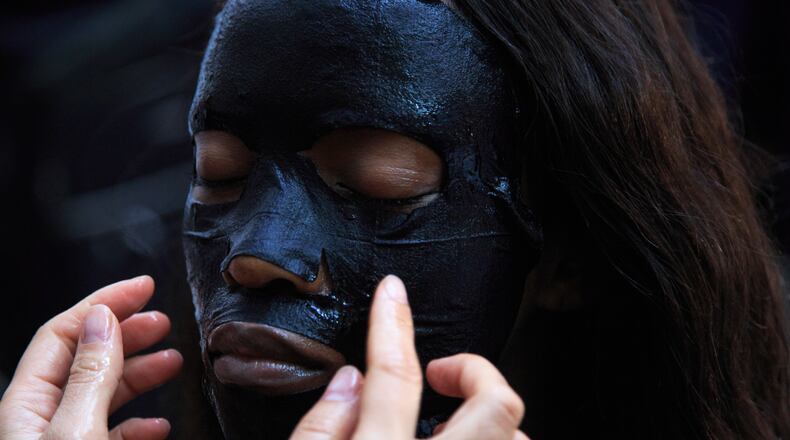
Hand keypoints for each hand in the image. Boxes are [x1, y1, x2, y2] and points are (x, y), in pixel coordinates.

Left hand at [0, 276, 182, 439]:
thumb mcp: (76, 431)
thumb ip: (90, 376)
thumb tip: (102, 320)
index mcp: (25, 404)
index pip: (62, 333)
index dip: (105, 304)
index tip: (143, 289)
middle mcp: (39, 420)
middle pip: (86, 359)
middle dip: (129, 335)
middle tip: (161, 322)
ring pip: (103, 394)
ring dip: (141, 375)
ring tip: (171, 363)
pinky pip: (111, 431)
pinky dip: (138, 424)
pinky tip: (157, 425)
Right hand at [291, 275, 528, 439]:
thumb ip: (321, 427)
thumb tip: (351, 379)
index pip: (395, 377)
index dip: (392, 324)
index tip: (390, 292)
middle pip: (496, 402)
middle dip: (475, 371)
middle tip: (441, 372)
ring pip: (515, 436)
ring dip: (487, 418)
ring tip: (449, 422)